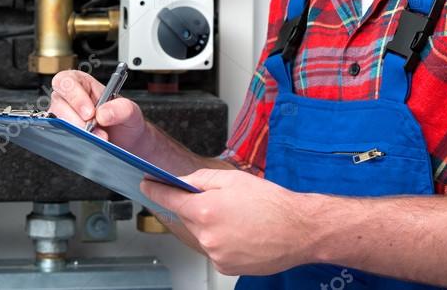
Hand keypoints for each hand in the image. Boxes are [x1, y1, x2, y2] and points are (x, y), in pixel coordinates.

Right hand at [48, 70, 147, 152]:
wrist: (127, 144)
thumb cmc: (124, 122)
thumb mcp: (131, 111)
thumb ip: (122, 108)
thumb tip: (103, 113)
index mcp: (85, 84)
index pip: (67, 81)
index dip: (75, 95)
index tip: (90, 112)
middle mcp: (71, 99)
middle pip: (59, 102)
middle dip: (76, 119)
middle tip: (93, 128)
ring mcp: (65, 117)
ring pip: (57, 121)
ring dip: (76, 131)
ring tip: (97, 137)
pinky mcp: (64, 133)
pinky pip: (59, 136)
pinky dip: (73, 141)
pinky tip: (87, 143)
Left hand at [140, 168, 311, 275]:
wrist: (299, 230)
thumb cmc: (272, 203)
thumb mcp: (234, 179)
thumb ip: (201, 179)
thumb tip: (182, 182)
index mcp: (205, 209)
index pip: (169, 199)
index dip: (155, 190)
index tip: (147, 185)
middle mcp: (207, 236)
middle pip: (188, 218)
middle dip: (199, 208)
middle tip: (225, 202)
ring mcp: (216, 255)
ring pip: (203, 235)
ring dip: (212, 226)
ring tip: (240, 219)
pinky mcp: (226, 268)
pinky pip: (216, 250)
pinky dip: (223, 241)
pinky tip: (243, 233)